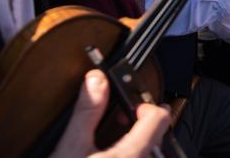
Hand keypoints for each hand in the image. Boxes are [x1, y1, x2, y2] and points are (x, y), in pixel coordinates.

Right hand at [51, 70, 169, 157]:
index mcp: (132, 154)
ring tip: (117, 133)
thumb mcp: (71, 147)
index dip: (145, 103)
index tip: (129, 101)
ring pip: (151, 150)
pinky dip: (133, 149)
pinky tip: (112, 150)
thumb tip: (96, 80)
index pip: (159, 118)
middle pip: (158, 134)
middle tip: (123, 115)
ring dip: (138, 137)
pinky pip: (140, 157)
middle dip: (141, 119)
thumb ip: (87, 112)